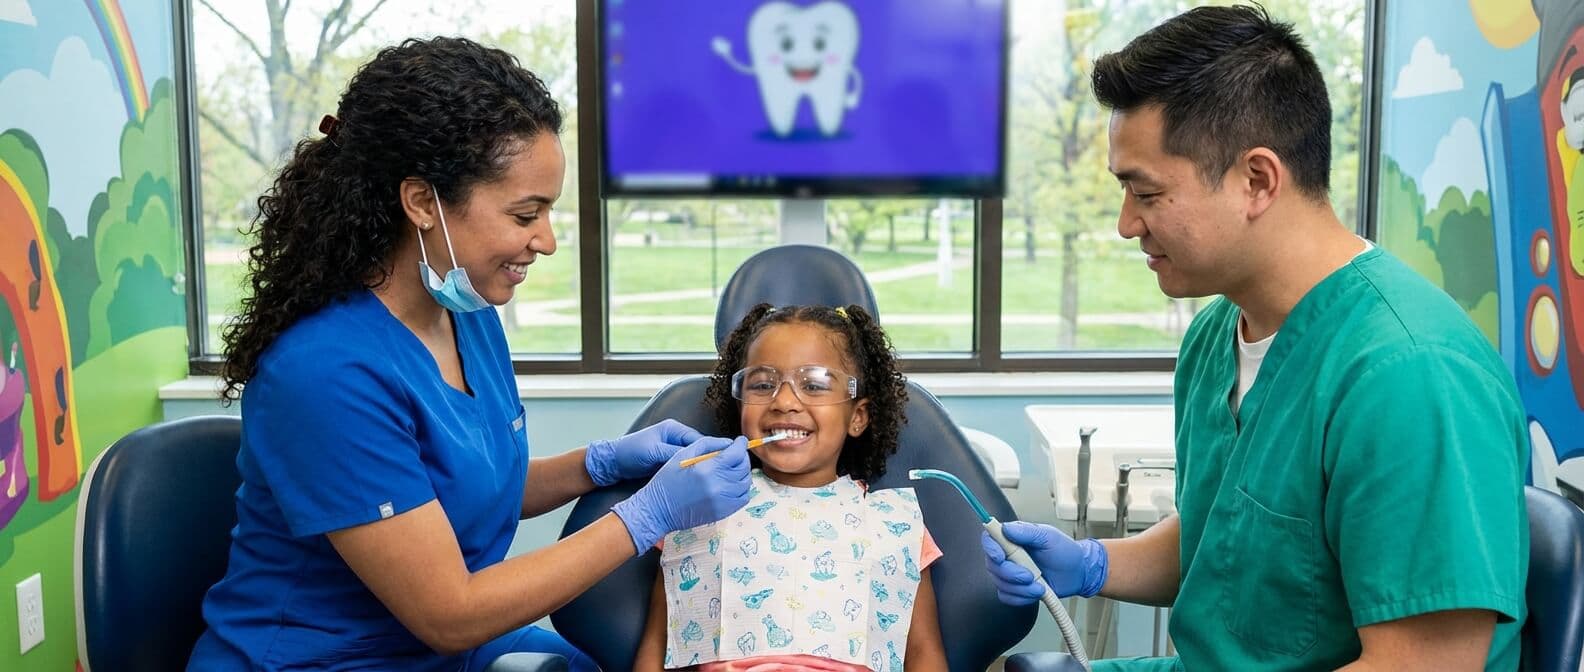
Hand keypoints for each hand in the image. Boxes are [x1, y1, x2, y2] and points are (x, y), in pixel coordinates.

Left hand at [585, 419, 703, 486]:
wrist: (613, 463)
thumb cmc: (630, 452)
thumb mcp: (654, 452)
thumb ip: (674, 454)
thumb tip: (694, 460)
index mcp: (673, 429)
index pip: (697, 439)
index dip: (708, 451)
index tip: (718, 462)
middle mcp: (674, 438)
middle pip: (697, 450)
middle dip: (704, 461)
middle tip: (713, 473)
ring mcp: (671, 450)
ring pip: (691, 460)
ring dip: (696, 468)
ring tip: (705, 479)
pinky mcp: (667, 462)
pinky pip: (682, 467)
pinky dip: (687, 473)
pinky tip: (693, 482)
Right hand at [611, 436, 751, 552]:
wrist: (658, 510)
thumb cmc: (666, 481)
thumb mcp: (682, 454)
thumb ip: (708, 444)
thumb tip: (729, 443)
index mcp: (707, 468)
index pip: (736, 453)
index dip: (740, 444)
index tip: (740, 442)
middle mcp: (718, 485)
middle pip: (743, 467)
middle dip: (742, 457)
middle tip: (736, 454)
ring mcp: (722, 500)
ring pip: (746, 482)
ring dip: (742, 473)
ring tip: (733, 469)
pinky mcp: (723, 512)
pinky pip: (743, 498)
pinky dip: (742, 489)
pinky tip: (732, 484)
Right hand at [981, 521, 1107, 603]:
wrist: (1077, 573)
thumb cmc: (1065, 552)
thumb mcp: (1049, 537)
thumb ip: (1027, 532)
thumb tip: (1006, 528)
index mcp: (1013, 538)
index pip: (989, 539)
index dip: (990, 549)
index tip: (1000, 557)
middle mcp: (1008, 555)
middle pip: (992, 565)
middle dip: (1010, 574)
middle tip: (1030, 575)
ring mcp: (1011, 573)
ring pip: (1000, 583)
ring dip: (1021, 588)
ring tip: (1039, 585)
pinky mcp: (1015, 589)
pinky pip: (1007, 597)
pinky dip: (1022, 597)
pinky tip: (1036, 591)